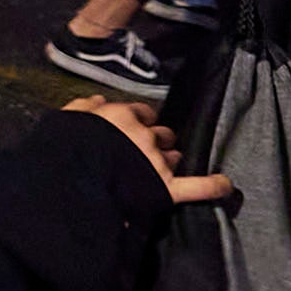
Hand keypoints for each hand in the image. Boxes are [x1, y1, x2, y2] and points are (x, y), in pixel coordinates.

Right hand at [70, 94, 230, 205]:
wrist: (71, 184)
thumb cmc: (65, 149)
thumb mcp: (68, 119)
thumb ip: (86, 108)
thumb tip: (99, 101)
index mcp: (122, 117)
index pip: (140, 113)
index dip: (140, 120)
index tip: (135, 126)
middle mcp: (144, 136)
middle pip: (161, 134)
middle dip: (157, 141)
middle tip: (146, 151)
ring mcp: (157, 163)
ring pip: (174, 157)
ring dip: (170, 161)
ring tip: (164, 168)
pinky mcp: (165, 189)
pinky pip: (197, 187)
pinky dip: (213, 186)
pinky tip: (225, 185)